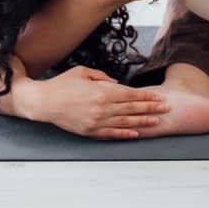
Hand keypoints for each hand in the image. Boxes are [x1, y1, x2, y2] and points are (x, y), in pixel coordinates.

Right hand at [35, 65, 208, 139]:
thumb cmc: (62, 84)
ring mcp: (95, 121)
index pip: (130, 95)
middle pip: (131, 109)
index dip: (146, 97)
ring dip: (142, 122)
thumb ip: (102, 77)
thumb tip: (117, 84)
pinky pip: (110, 134)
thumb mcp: (83, 72)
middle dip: (150, 109)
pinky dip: (124, 135)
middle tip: (166, 109)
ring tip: (156, 122)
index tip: (159, 98)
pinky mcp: (89, 131)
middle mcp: (101, 107)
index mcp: (101, 91)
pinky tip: (135, 135)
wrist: (42, 102)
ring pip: (124, 123)